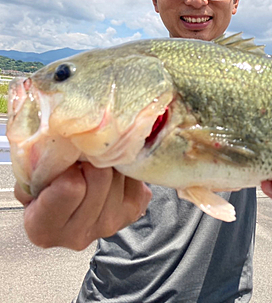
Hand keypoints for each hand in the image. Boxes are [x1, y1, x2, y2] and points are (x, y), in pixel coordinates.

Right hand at [14, 162, 151, 250]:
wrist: (63, 205)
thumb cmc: (42, 190)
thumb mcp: (29, 179)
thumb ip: (39, 167)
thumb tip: (63, 143)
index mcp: (45, 228)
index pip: (71, 188)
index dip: (70, 167)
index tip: (66, 163)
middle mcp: (79, 234)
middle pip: (100, 177)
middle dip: (92, 160)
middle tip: (83, 158)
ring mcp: (110, 225)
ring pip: (119, 175)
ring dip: (108, 163)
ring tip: (94, 164)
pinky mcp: (133, 212)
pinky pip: (135, 177)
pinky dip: (125, 168)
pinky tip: (111, 171)